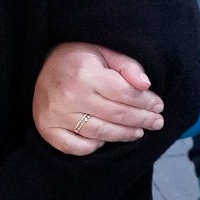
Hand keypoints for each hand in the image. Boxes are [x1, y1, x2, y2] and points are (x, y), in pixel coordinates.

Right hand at [34, 42, 164, 155]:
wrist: (41, 64)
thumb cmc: (78, 58)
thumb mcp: (104, 52)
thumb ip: (127, 66)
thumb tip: (146, 85)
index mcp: (85, 74)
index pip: (126, 94)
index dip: (147, 102)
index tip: (159, 106)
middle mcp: (69, 97)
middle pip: (117, 115)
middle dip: (142, 120)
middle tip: (156, 122)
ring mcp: (56, 115)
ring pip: (100, 133)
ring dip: (124, 135)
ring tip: (138, 132)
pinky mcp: (47, 128)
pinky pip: (75, 147)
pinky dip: (92, 147)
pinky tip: (104, 140)